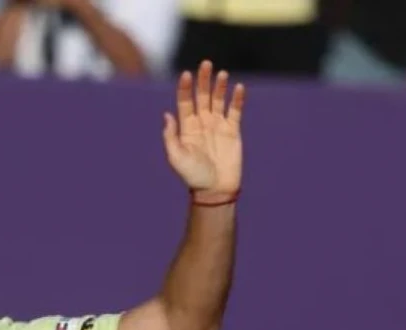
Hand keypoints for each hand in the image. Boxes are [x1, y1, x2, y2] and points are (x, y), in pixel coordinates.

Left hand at [163, 60, 244, 201]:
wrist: (215, 189)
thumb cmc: (193, 175)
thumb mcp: (176, 157)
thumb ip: (170, 136)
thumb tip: (167, 114)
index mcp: (186, 127)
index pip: (185, 102)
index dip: (185, 88)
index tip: (186, 74)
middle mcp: (202, 122)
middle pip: (202, 96)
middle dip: (203, 80)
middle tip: (206, 64)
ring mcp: (217, 125)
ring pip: (219, 100)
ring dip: (220, 86)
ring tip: (222, 74)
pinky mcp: (232, 130)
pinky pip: (235, 111)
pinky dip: (237, 99)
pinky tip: (238, 87)